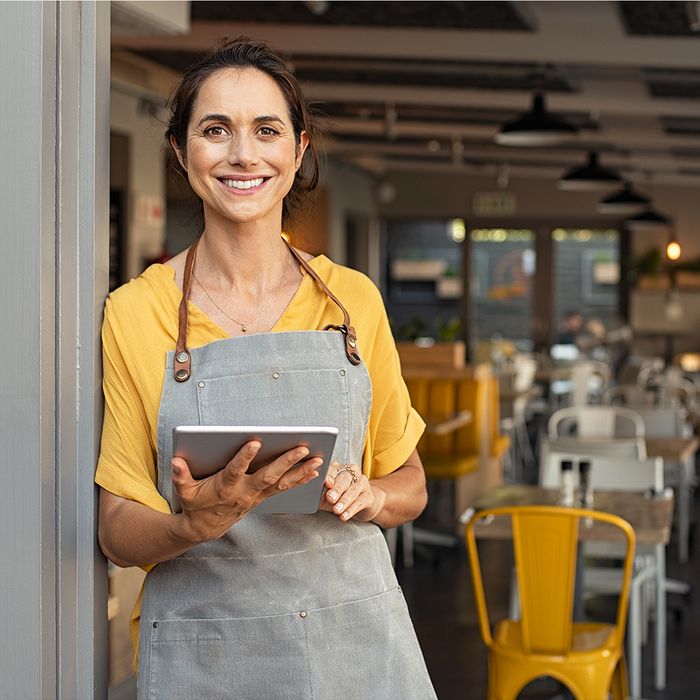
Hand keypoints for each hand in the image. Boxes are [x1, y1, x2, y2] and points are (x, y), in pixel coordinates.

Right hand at [172, 441, 322, 542]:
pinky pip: (285, 488)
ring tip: (318, 459)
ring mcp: (256, 495)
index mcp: (225, 486)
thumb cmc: (195, 504)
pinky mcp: (263, 497)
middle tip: (302, 448)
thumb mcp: (184, 491)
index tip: (255, 442)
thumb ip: (181, 476)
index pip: (235, 470)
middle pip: (268, 475)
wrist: (205, 528)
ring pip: (282, 482)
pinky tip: (314, 471)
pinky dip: (300, 480)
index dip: (244, 457)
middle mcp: (245, 491)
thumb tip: (176, 461)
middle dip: (286, 461)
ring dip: (301, 471)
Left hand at [320, 462, 385, 522]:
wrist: (360, 504)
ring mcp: (362, 483)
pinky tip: (344, 516)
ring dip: (344, 501)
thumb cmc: (339, 497)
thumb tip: (311, 496)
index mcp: (338, 469)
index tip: (326, 483)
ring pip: (353, 491)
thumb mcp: (327, 495)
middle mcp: (352, 472)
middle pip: (344, 479)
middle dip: (337, 489)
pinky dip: (351, 510)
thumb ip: (320, 494)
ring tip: (337, 510)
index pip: (333, 469)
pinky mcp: (369, 496)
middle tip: (330, 498)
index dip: (329, 476)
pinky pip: (360, 502)